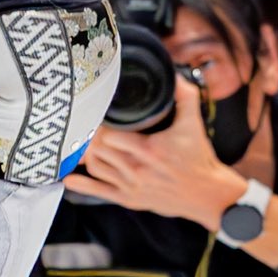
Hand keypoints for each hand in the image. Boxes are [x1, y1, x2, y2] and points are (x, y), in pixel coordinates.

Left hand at [65, 76, 242, 232]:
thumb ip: (184, 96)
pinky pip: (100, 192)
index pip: (111, 135)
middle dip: (91, 137)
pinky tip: (69, 178)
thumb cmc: (199, 158)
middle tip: (85, 125)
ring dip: (87, 154)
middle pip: (100, 150)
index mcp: (150, 150)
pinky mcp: (130, 200)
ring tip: (82, 142)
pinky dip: (82, 185)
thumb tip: (175, 75)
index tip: (97, 114)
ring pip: (97, 167)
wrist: (208, 195)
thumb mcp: (193, 124)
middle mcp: (137, 170)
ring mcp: (132, 187)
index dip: (101, 124)